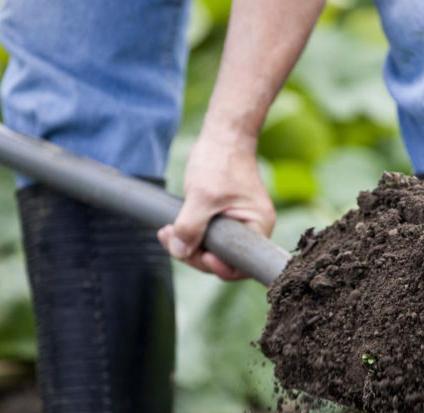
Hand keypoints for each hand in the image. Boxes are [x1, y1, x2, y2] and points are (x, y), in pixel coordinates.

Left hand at [157, 129, 274, 280]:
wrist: (223, 135)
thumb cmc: (220, 161)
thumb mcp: (202, 196)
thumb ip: (190, 226)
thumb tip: (179, 252)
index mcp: (257, 226)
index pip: (240, 264)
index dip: (218, 267)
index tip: (199, 255)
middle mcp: (251, 228)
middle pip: (223, 258)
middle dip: (194, 253)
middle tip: (171, 240)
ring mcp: (237, 223)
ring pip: (211, 248)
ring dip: (187, 244)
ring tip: (166, 232)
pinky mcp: (224, 217)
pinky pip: (207, 235)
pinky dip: (189, 234)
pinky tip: (170, 228)